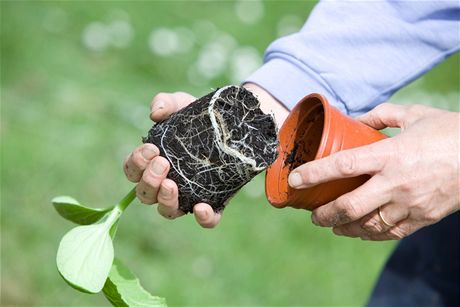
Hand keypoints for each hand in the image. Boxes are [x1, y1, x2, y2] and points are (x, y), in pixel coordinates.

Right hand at [123, 91, 221, 227]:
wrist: (229, 121)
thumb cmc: (196, 116)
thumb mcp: (180, 104)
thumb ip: (165, 102)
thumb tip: (155, 113)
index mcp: (151, 163)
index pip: (133, 171)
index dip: (136, 164)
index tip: (151, 149)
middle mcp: (165, 184)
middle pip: (145, 194)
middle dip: (149, 180)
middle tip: (163, 163)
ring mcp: (188, 196)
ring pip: (167, 210)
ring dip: (165, 200)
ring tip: (171, 184)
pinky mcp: (214, 202)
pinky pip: (206, 221)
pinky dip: (203, 218)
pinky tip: (202, 207)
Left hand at [288, 103, 459, 239]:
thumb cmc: (450, 132)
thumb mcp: (414, 114)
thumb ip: (381, 115)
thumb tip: (356, 120)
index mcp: (391, 154)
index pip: (342, 166)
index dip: (314, 174)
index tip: (295, 180)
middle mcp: (396, 182)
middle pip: (350, 206)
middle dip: (325, 214)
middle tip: (313, 215)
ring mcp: (410, 204)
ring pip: (368, 225)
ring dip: (345, 228)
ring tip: (332, 225)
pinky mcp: (423, 218)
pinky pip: (390, 233)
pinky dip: (371, 234)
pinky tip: (360, 231)